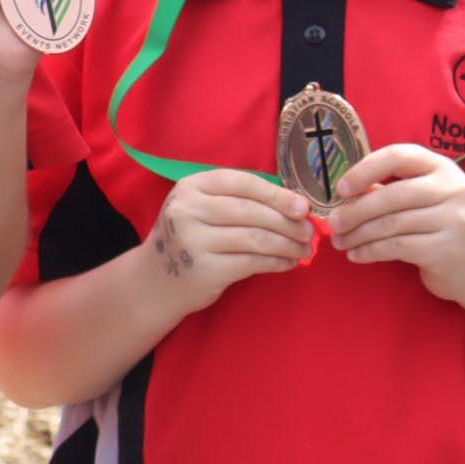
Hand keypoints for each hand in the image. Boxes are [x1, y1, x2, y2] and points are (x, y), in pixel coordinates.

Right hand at [146, 168, 314, 312]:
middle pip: (252, 212)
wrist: (155, 279)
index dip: (277, 194)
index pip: (242, 183)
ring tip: (304, 249)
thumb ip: (238, 200)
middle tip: (309, 232)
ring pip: (256, 238)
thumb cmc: (189, 238)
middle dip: (288, 222)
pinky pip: (253, 262)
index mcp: (190, 187)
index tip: (302, 206)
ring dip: (288, 244)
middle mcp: (188, 210)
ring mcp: (194, 241)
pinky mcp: (205, 270)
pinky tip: (289, 263)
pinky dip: (277, 262)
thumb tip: (295, 205)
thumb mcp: (201, 209)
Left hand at [331, 144, 464, 302]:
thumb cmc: (441, 225)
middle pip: (392, 195)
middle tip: (333, 223)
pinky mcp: (447, 249)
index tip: (342, 188)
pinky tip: (356, 255)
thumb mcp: (424, 198)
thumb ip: (390, 189)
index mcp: (442, 168)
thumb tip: (343, 192)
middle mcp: (453, 189)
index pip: (399, 155)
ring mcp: (454, 219)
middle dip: (355, 210)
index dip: (366, 169)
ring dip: (358, 234)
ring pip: (391, 224)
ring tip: (340, 242)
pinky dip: (370, 251)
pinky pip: (397, 247)